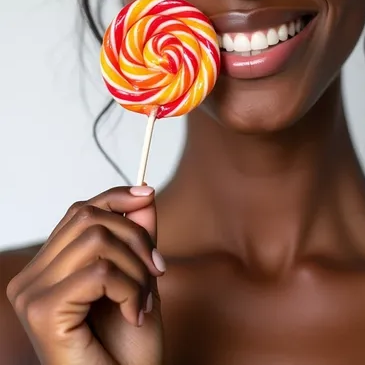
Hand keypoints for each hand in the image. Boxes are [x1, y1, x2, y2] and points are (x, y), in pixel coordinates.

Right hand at [7, 186, 164, 364]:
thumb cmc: (127, 347)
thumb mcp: (139, 278)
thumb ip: (137, 236)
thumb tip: (144, 193)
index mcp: (48, 268)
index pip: (78, 212)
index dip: (115, 198)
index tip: (147, 195)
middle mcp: (31, 278)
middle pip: (89, 219)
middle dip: (136, 239)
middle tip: (157, 272)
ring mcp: (31, 294)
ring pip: (96, 241)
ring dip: (135, 268)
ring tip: (144, 300)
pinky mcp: (42, 311)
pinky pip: (100, 273)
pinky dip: (129, 289)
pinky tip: (133, 314)